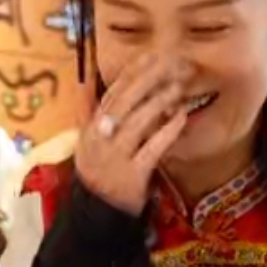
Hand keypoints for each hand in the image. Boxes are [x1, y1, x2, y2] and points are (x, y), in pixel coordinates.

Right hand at [75, 53, 192, 215]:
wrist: (97, 212)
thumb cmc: (101, 171)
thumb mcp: (91, 141)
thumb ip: (92, 113)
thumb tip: (85, 82)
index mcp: (91, 127)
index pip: (111, 92)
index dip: (131, 72)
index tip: (151, 54)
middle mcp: (100, 138)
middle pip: (124, 101)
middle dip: (149, 79)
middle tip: (173, 64)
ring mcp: (115, 157)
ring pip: (137, 122)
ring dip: (159, 101)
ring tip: (179, 87)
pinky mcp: (132, 175)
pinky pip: (152, 149)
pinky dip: (167, 131)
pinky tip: (181, 117)